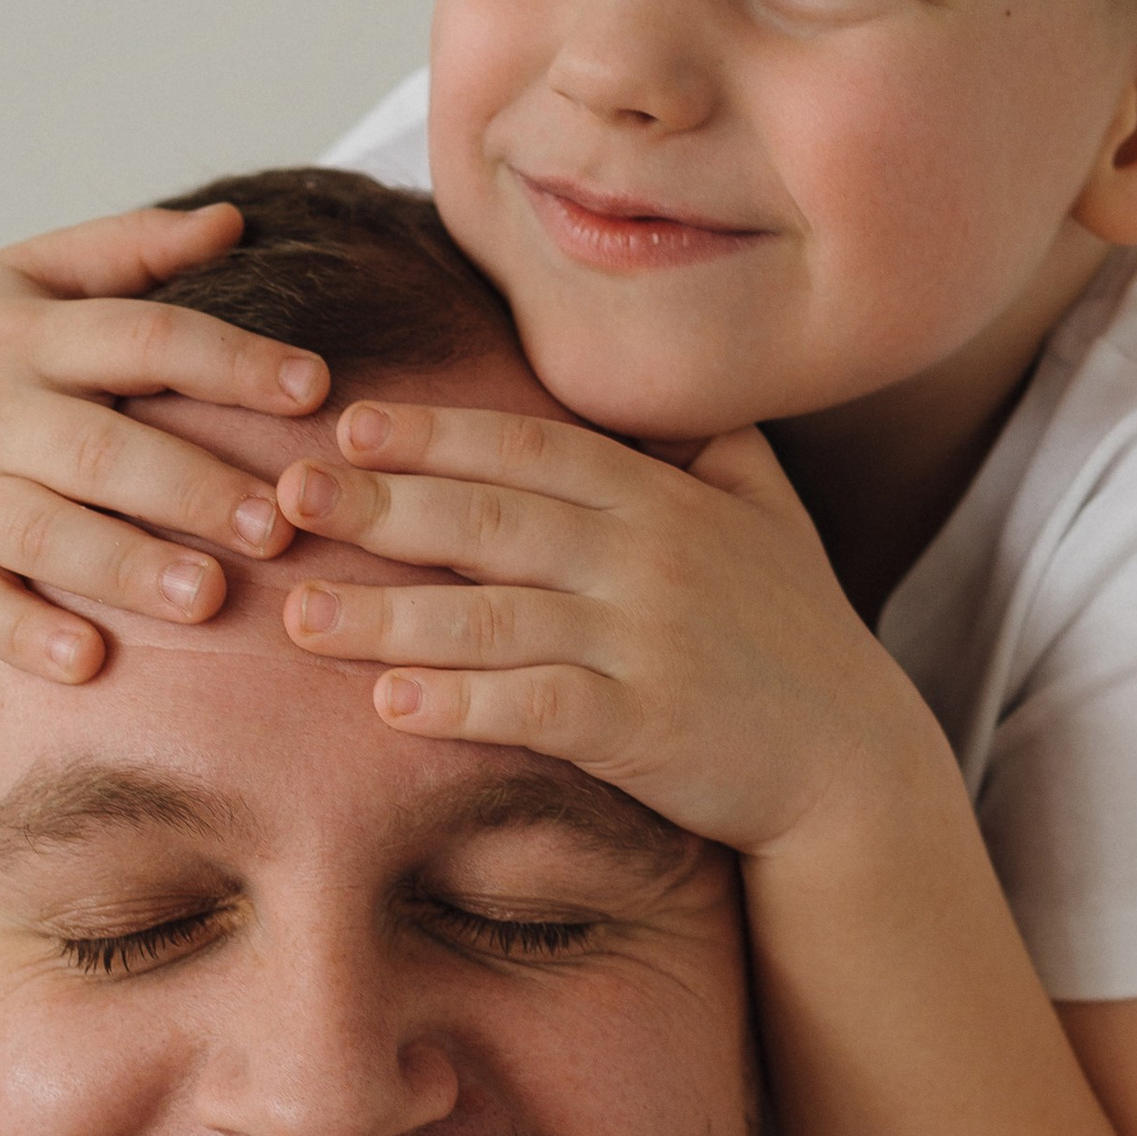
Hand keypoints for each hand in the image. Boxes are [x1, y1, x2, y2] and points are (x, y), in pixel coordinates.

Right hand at [0, 203, 332, 696]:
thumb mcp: (23, 277)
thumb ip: (129, 252)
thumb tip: (237, 221)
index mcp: (31, 336)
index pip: (141, 337)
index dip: (229, 361)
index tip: (314, 388)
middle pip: (98, 447)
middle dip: (189, 485)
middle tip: (277, 524)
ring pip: (41, 532)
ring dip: (124, 565)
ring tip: (207, 597)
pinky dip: (23, 634)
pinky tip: (86, 660)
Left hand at [272, 401, 937, 856]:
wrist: (852, 763)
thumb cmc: (793, 635)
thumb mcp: (766, 512)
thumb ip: (702, 442)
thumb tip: (648, 373)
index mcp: (663, 497)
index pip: (531, 445)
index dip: (437, 431)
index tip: (346, 423)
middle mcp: (651, 557)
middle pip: (494, 518)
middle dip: (383, 505)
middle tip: (284, 493)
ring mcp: (648, 643)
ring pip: (497, 616)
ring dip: (391, 617)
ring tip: (300, 617)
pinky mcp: (646, 728)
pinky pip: (536, 709)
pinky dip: (462, 705)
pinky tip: (388, 706)